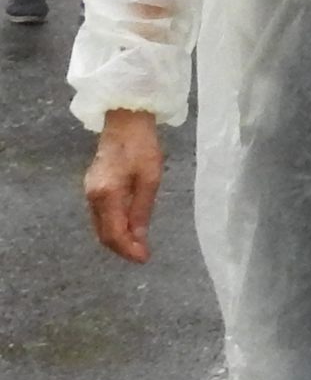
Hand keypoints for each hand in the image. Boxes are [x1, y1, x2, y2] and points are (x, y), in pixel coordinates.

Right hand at [85, 112, 164, 263]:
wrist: (125, 120)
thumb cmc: (142, 147)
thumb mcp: (150, 179)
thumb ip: (142, 210)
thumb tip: (140, 240)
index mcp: (106, 195)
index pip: (114, 233)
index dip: (128, 249)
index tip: (145, 258)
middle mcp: (92, 197)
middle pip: (103, 233)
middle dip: (122, 247)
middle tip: (142, 254)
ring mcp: (89, 191)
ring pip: (100, 225)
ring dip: (117, 237)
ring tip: (138, 244)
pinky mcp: (92, 186)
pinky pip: (101, 215)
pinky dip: (113, 225)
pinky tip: (128, 226)